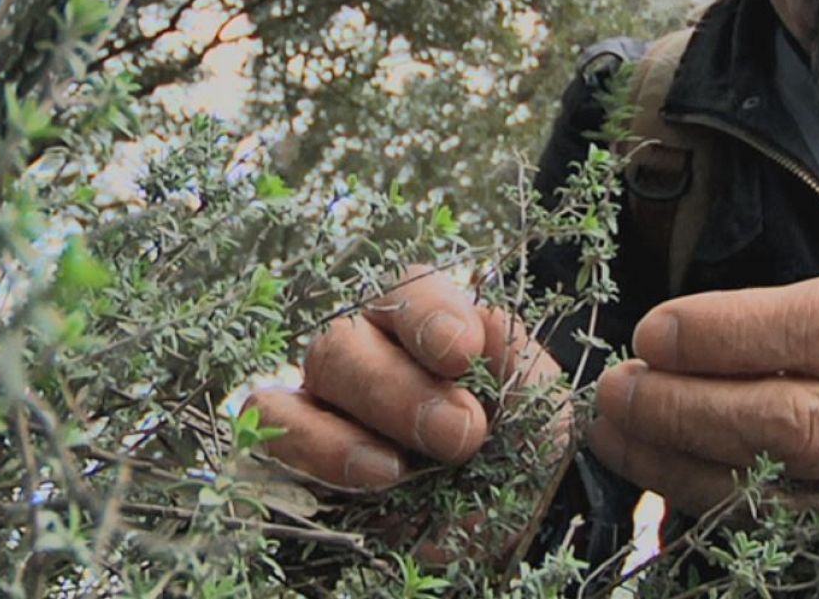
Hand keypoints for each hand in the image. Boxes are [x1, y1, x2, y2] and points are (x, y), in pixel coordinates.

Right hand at [246, 267, 560, 489]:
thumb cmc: (527, 456)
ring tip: (399, 472)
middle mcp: (370, 352)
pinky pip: (273, 434)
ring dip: (348, 429)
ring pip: (310, 380)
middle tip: (461, 434)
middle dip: (402, 390)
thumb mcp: (545, 410)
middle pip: (348, 341)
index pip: (411, 290)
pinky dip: (311, 454)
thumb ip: (520, 362)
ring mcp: (326, 402)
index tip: (462, 352)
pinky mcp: (298, 456)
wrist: (516, 528)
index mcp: (430, 326)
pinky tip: (370, 482)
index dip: (429, 314)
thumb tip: (488, 319)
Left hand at [588, 274, 818, 585]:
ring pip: (783, 491)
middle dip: (689, 405)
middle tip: (619, 388)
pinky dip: (714, 507)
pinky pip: (787, 535)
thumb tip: (687, 337)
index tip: (656, 332)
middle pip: (798, 420)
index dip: (731, 332)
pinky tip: (663, 478)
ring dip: (682, 463)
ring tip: (620, 430)